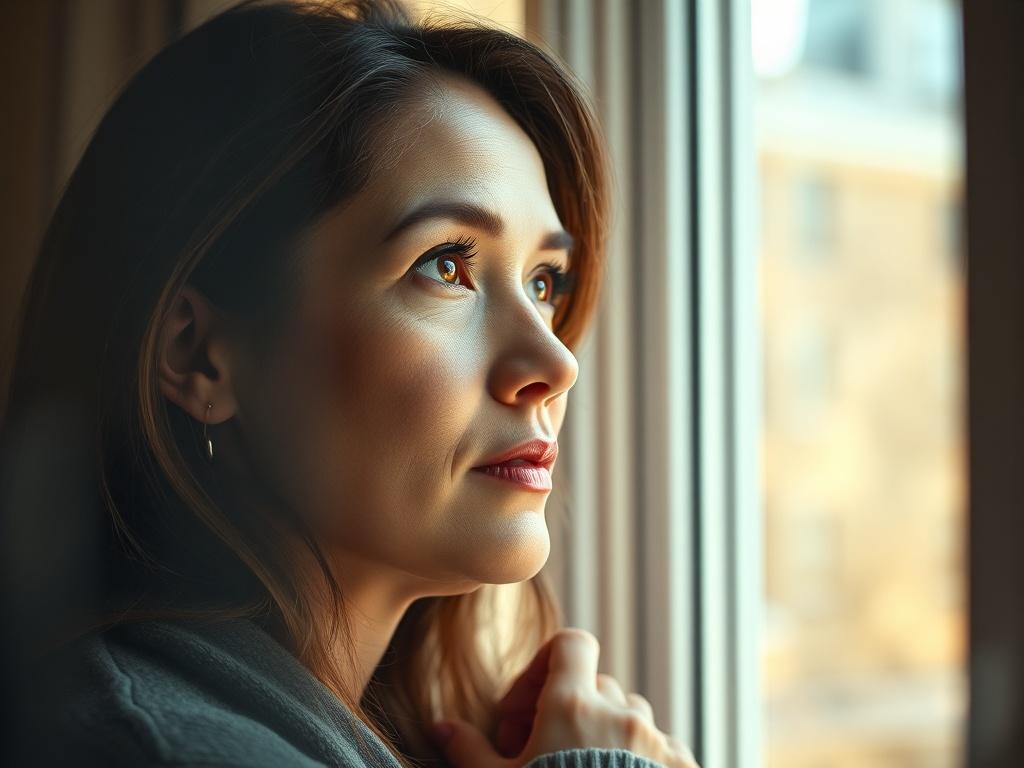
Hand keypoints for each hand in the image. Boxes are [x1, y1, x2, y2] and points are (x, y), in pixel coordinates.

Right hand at [430, 628, 699, 767]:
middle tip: (543, 748)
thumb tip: (441, 726)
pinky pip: (665, 747)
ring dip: (608, 730)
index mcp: (572, 705)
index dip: (547, 664)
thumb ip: (470, 750)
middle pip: (596, 684)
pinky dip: (645, 758)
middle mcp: (619, 713)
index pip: (571, 644)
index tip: (526, 706)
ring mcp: (656, 741)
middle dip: (569, 707)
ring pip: (632, 714)